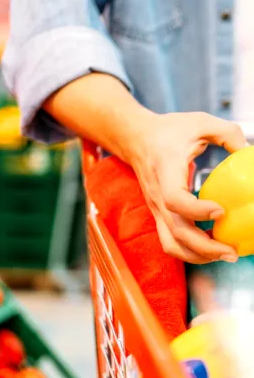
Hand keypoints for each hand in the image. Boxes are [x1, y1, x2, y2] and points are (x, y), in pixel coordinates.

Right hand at [125, 112, 246, 263]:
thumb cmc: (168, 130)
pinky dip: (190, 251)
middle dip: (205, 247)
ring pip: (171, 243)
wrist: (135, 138)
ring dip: (197, 255)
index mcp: (165, 171)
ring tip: (224, 254)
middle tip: (232, 251)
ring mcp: (156, 208)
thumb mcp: (200, 122)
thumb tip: (250, 153)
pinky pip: (171, 240)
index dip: (197, 210)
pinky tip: (211, 248)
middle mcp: (157, 195)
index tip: (220, 210)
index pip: (174, 199)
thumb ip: (228, 133)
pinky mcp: (159, 214)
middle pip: (176, 231)